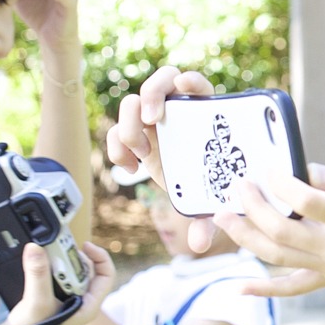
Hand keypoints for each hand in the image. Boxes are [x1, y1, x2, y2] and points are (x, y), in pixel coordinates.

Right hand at [6, 242, 113, 324]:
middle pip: (88, 272)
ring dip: (61, 263)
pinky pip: (56, 281)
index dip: (100, 257)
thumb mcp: (37, 301)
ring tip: (48, 255)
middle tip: (60, 248)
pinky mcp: (51, 302)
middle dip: (76, 258)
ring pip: (71, 275)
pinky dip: (49, 271)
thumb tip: (36, 248)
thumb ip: (38, 274)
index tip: (84, 245)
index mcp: (89, 306)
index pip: (106, 276)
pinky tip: (38, 266)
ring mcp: (66, 303)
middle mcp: (81, 304)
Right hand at [106, 66, 218, 250]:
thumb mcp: (208, 202)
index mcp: (202, 115)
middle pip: (161, 81)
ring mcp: (152, 122)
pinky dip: (117, 146)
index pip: (196, 84)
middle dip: (152, 93)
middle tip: (151, 117)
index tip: (186, 87)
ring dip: (130, 126)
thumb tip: (199, 243)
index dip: (191, 80)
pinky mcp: (135, 134)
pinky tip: (131, 168)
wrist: (189, 187)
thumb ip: (206, 220)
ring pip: (131, 103)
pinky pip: (116, 130)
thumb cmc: (207, 186)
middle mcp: (177, 112)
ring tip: (142, 155)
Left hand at [212, 163, 324, 296]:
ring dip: (245, 237)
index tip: (271, 166)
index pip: (304, 200)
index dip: (281, 181)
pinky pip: (293, 288)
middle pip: (281, 230)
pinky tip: (240, 288)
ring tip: (224, 217)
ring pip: (277, 257)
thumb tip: (305, 171)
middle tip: (239, 185)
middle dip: (253, 206)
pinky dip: (266, 290)